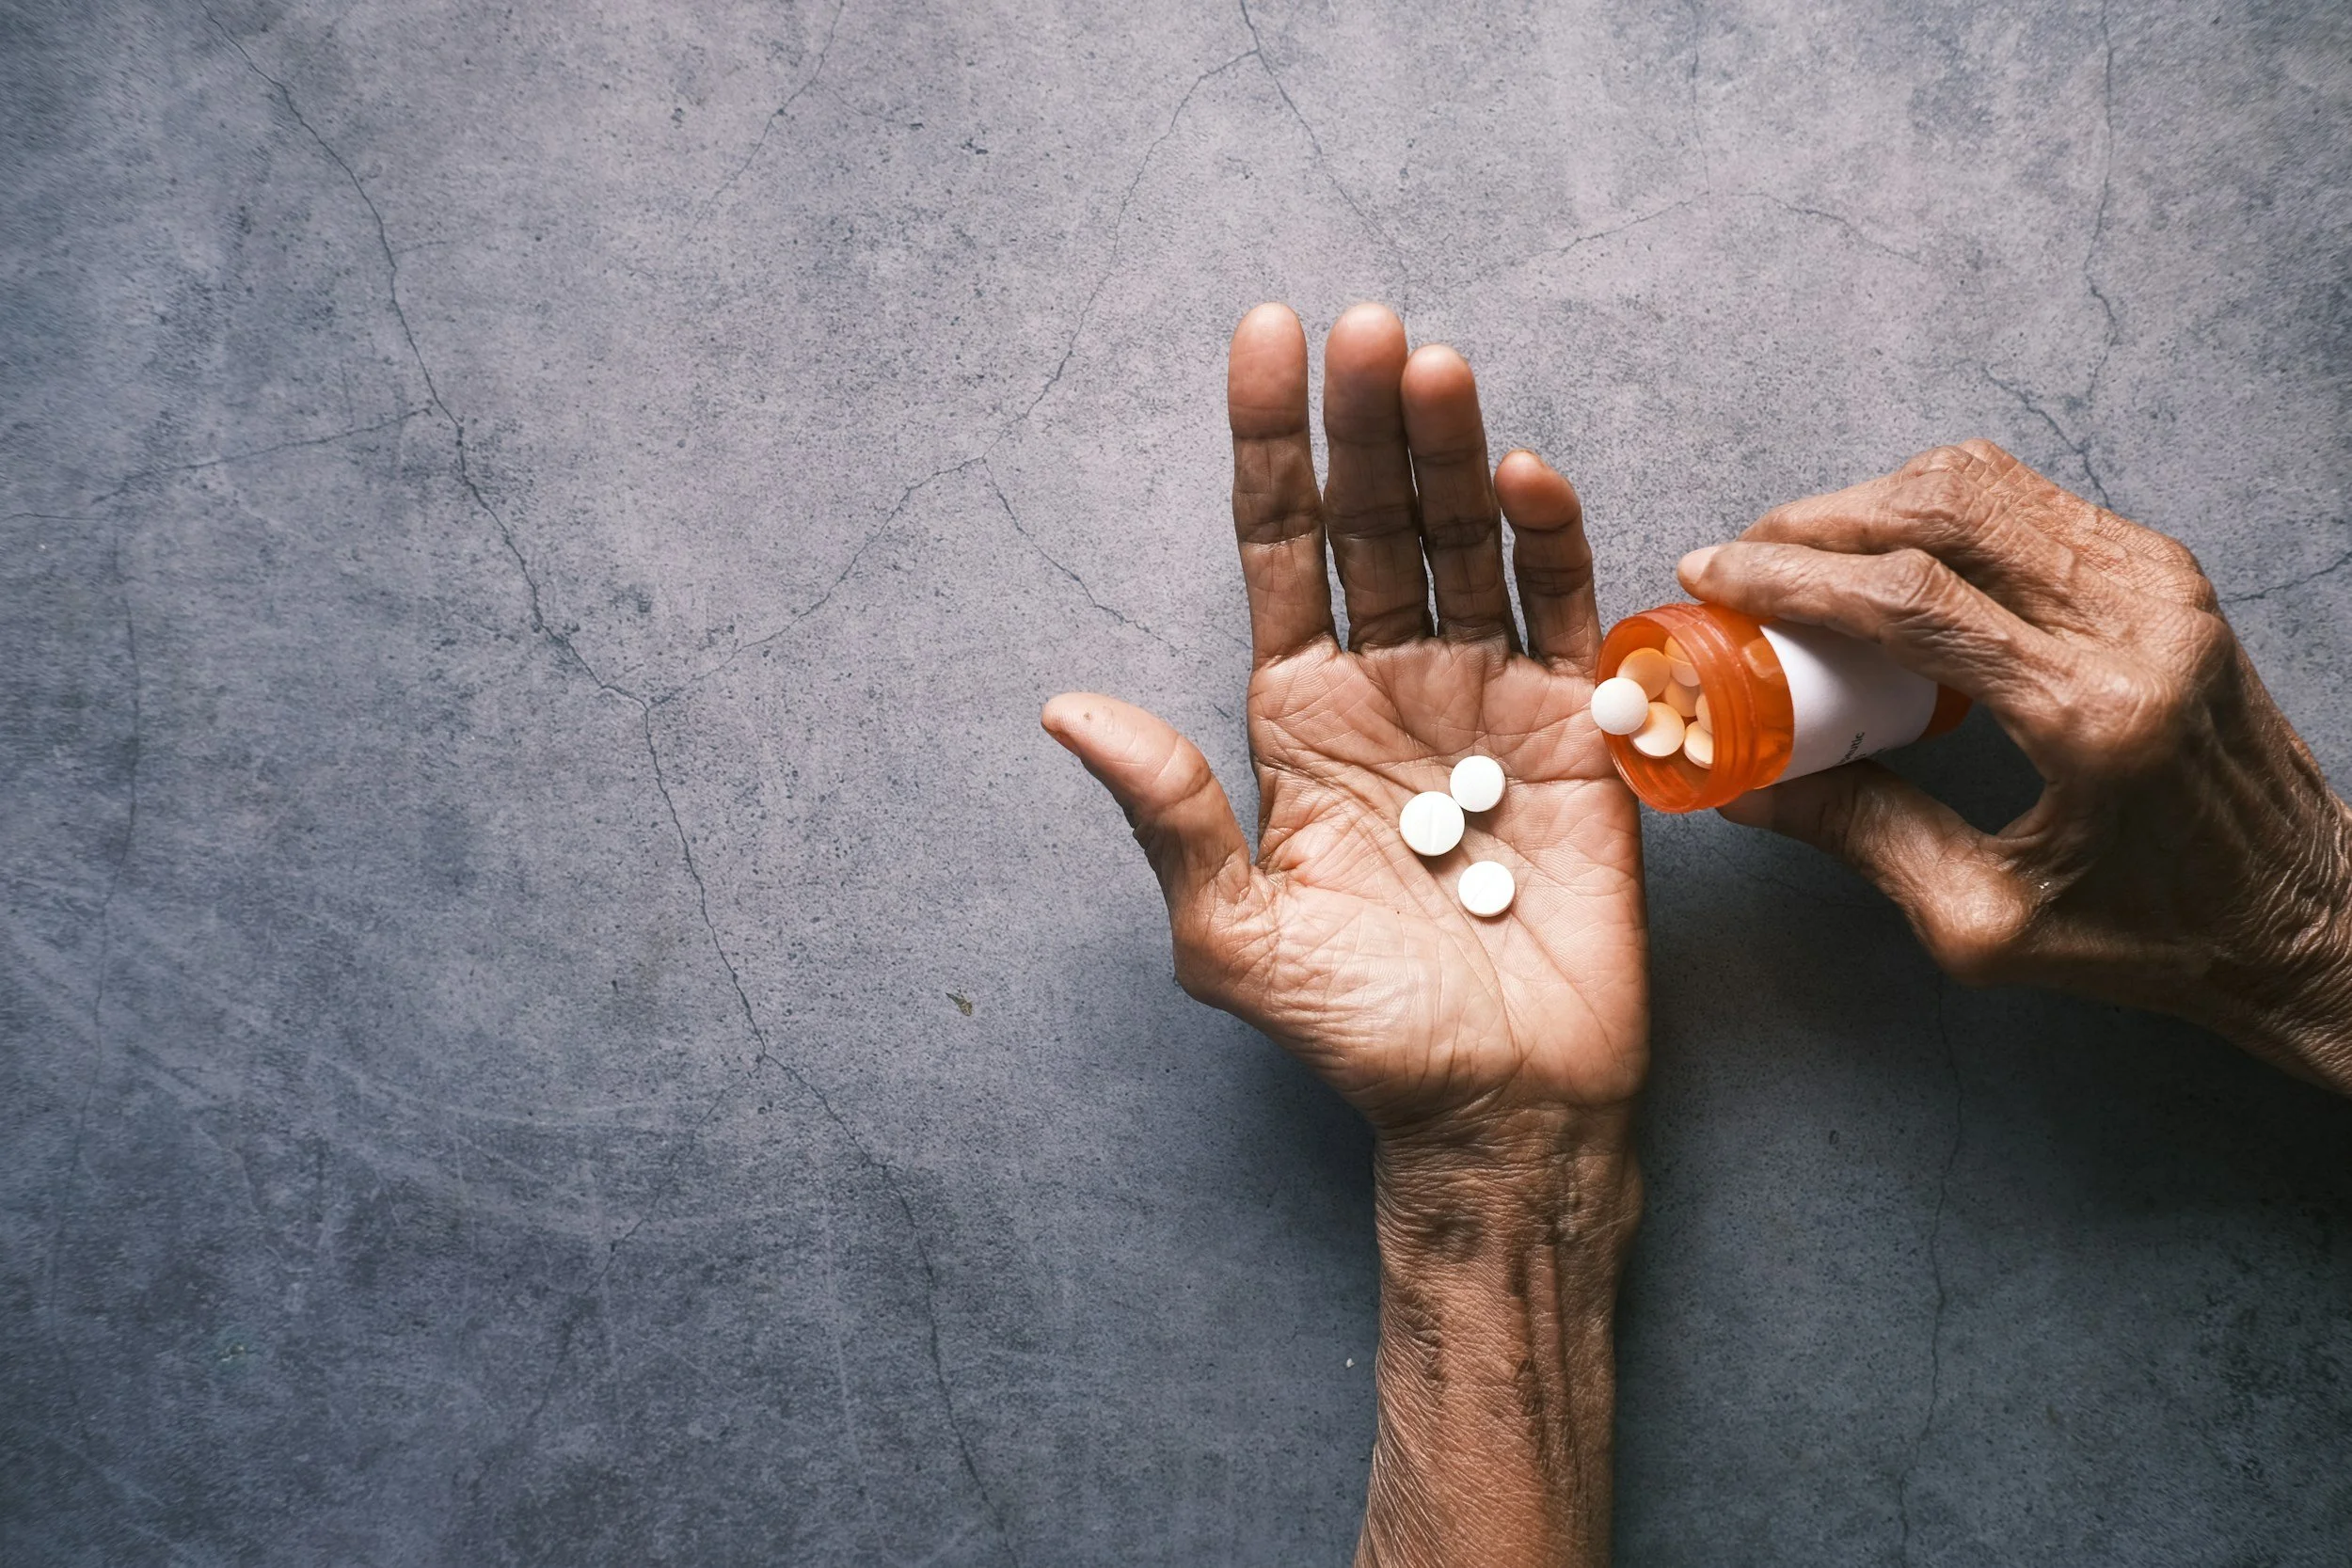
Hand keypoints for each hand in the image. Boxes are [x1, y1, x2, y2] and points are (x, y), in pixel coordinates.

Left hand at [1043, 302, 1647, 1142]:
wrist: (1500, 1103)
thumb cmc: (1360, 1031)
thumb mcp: (1233, 935)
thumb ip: (1168, 814)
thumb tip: (1065, 707)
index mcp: (1295, 714)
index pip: (1278, 549)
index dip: (1271, 445)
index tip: (1264, 340)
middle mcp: (1386, 684)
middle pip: (1372, 523)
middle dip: (1365, 424)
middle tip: (1366, 327)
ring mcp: (1487, 695)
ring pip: (1465, 544)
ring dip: (1452, 453)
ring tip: (1435, 367)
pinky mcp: (1579, 727)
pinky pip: (1564, 610)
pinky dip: (1552, 540)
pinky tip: (1525, 476)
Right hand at [1681, 439, 2351, 1090]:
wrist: (2303, 917)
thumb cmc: (2156, 934)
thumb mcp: (1986, 921)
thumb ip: (1863, 835)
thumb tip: (1749, 785)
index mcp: (2091, 715)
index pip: (1913, 599)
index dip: (1792, 574)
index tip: (1713, 573)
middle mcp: (2137, 626)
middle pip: (1944, 507)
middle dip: (1819, 519)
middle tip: (1743, 556)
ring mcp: (2162, 586)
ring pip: (1987, 484)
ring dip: (1876, 500)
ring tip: (1805, 552)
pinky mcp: (2167, 576)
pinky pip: (2030, 503)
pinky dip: (1940, 511)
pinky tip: (1890, 558)